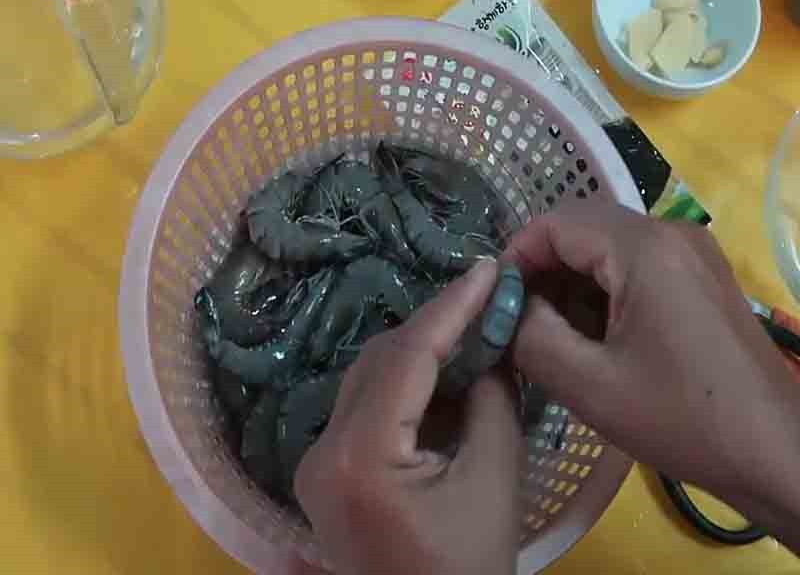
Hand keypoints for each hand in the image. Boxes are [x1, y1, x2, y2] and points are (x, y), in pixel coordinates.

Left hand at [295, 259, 522, 574]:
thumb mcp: (494, 483)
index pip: (405, 358)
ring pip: (370, 379)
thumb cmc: (467, 569)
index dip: (450, 307)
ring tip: (472, 333)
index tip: (487, 270)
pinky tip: (445, 379)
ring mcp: (314, 461)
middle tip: (486, 300)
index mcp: (358, 457)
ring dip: (421, 354)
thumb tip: (491, 345)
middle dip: (436, 327)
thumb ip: (492, 402)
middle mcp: (320, 450)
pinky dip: (406, 387)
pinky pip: (365, 407)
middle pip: (380, 361)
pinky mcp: (322, 471)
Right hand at [505, 200, 799, 550]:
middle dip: (540, 270)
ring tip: (553, 334)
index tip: (493, 304)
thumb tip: (502, 307)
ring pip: (605, 245)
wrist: (779, 455)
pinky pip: (633, 262)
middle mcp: (669, 232)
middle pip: (580, 228)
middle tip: (517, 320)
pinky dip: (602, 289)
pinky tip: (594, 335)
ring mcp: (690, 251)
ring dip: (570, 281)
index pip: (554, 223)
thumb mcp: (589, 384)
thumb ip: (529, 335)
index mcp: (643, 247)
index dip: (514, 258)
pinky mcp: (699, 274)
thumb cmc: (683, 419)